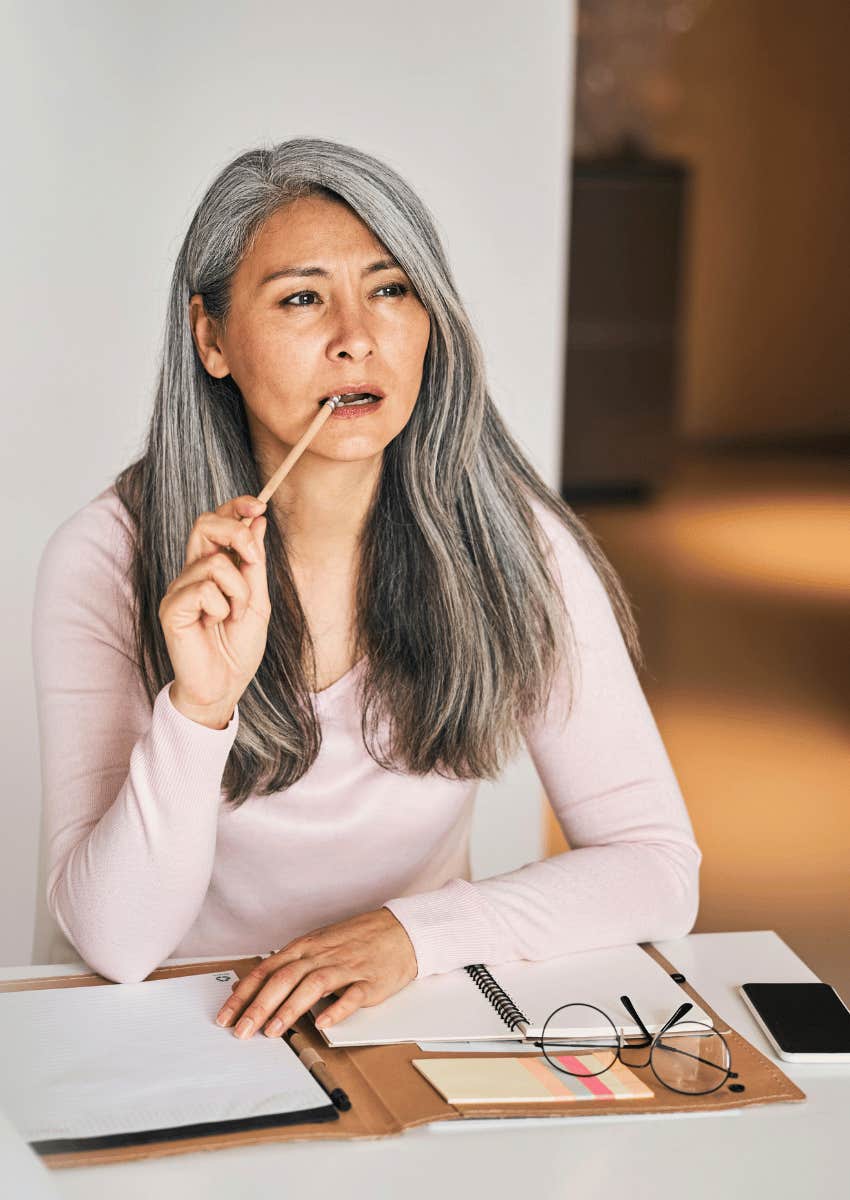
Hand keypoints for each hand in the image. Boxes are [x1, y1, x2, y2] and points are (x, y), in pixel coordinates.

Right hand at [158, 494, 270, 728]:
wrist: (224, 686)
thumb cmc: (238, 647)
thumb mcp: (258, 600)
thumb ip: (254, 563)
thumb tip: (257, 520)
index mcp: (210, 567)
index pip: (215, 523)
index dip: (235, 506)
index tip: (258, 504)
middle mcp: (190, 573)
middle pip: (204, 524)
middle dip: (236, 533)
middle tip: (253, 558)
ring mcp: (178, 590)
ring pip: (214, 563)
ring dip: (239, 590)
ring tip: (235, 616)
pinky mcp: (171, 608)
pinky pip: (204, 590)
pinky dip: (222, 607)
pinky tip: (215, 626)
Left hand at [214, 908, 417, 1038]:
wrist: (400, 930)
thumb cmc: (355, 940)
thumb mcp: (316, 945)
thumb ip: (286, 965)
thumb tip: (249, 987)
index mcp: (306, 947)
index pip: (267, 970)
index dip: (244, 994)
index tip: (225, 1016)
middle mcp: (322, 955)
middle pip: (284, 978)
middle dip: (259, 1006)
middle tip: (241, 1032)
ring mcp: (346, 967)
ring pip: (313, 985)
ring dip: (290, 1009)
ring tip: (273, 1031)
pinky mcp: (370, 981)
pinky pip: (352, 995)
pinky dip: (336, 1010)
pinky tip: (323, 1024)